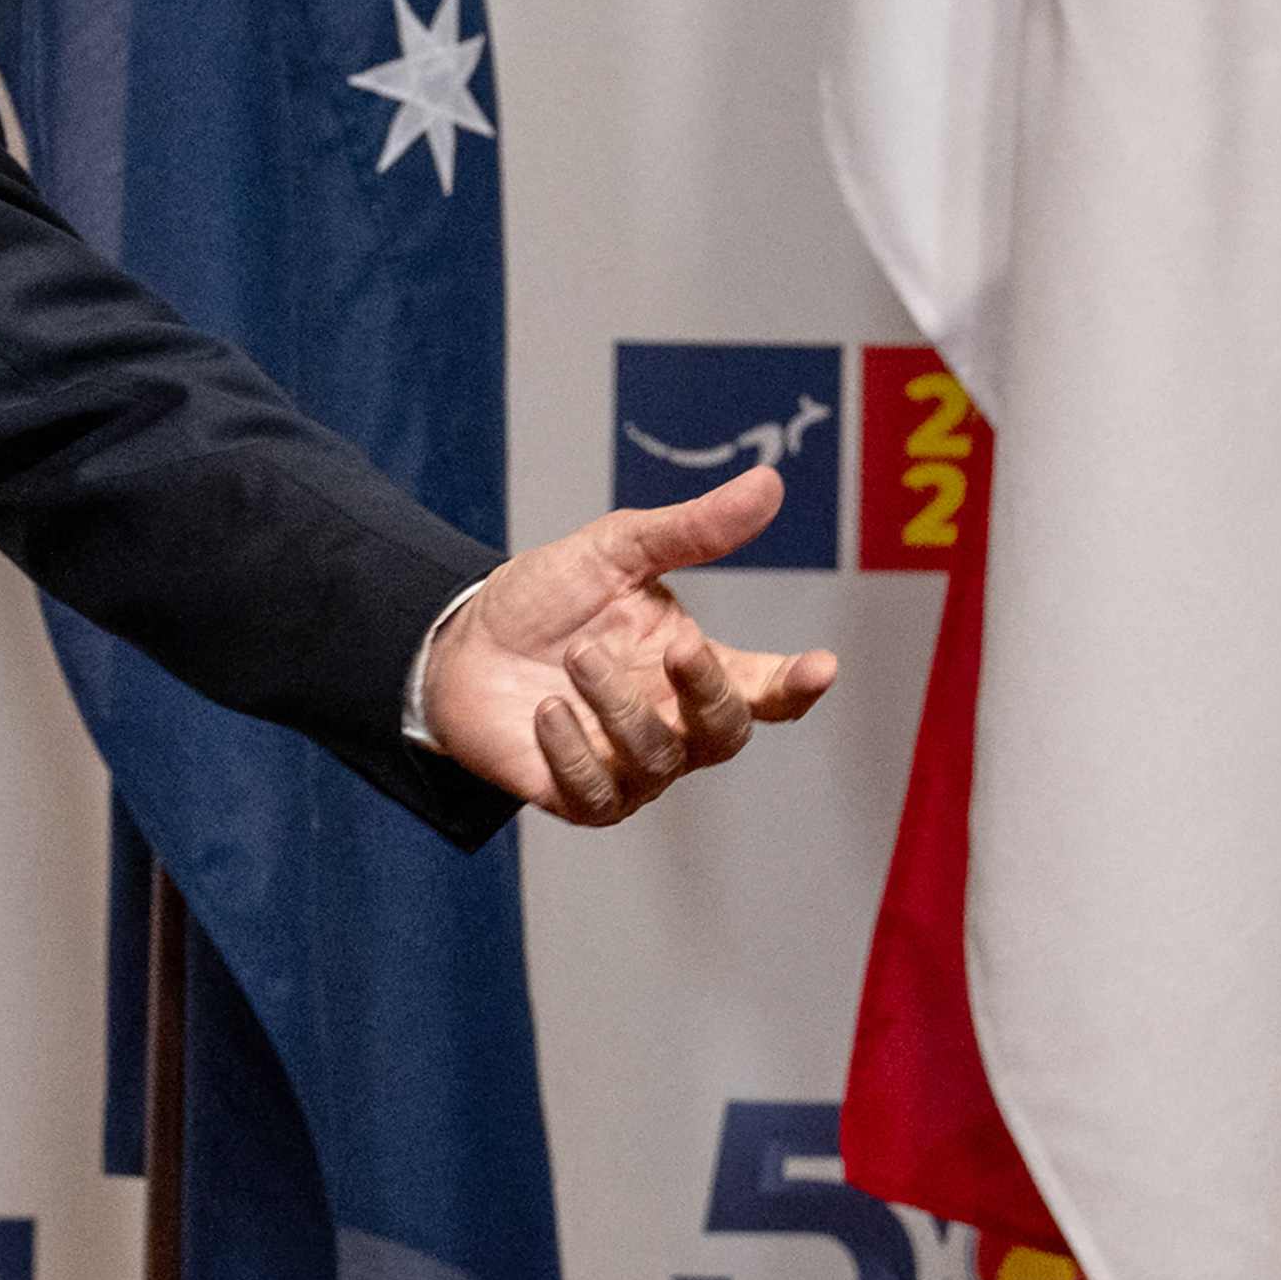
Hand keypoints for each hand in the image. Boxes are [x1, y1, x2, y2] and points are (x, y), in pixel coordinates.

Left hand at [423, 467, 841, 826]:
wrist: (458, 640)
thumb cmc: (548, 599)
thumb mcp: (616, 549)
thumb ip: (692, 530)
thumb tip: (768, 483)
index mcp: (695, 667)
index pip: (767, 689)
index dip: (798, 684)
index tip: (822, 665)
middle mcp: (674, 724)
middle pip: (724, 732)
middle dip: (706, 692)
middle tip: (678, 646)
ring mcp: (629, 767)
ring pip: (656, 758)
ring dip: (619, 705)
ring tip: (576, 656)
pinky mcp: (578, 796)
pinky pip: (596, 793)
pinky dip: (574, 752)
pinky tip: (547, 713)